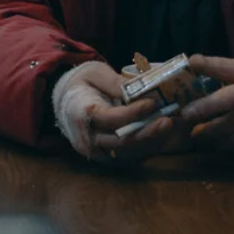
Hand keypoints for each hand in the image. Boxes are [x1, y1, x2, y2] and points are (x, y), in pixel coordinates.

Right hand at [52, 61, 175, 165]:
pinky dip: (145, 151)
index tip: (154, 103)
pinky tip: (160, 138)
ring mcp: (95, 152)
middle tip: (169, 121)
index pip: (110, 118)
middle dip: (148, 132)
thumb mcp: (96, 73)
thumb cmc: (83, 84)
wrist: (65, 103)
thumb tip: (140, 87)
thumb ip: (115, 82)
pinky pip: (127, 160)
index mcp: (81, 113)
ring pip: (127, 154)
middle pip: (120, 142)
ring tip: (168, 128)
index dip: (133, 113)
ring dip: (150, 143)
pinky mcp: (104, 158)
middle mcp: (86, 138)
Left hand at [169, 56, 233, 151]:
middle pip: (228, 118)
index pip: (226, 91)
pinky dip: (219, 145)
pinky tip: (211, 140)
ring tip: (194, 134)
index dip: (206, 104)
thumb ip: (212, 66)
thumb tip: (191, 62)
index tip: (186, 113)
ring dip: (208, 136)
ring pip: (229, 135)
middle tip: (185, 125)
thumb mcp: (233, 69)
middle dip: (205, 125)